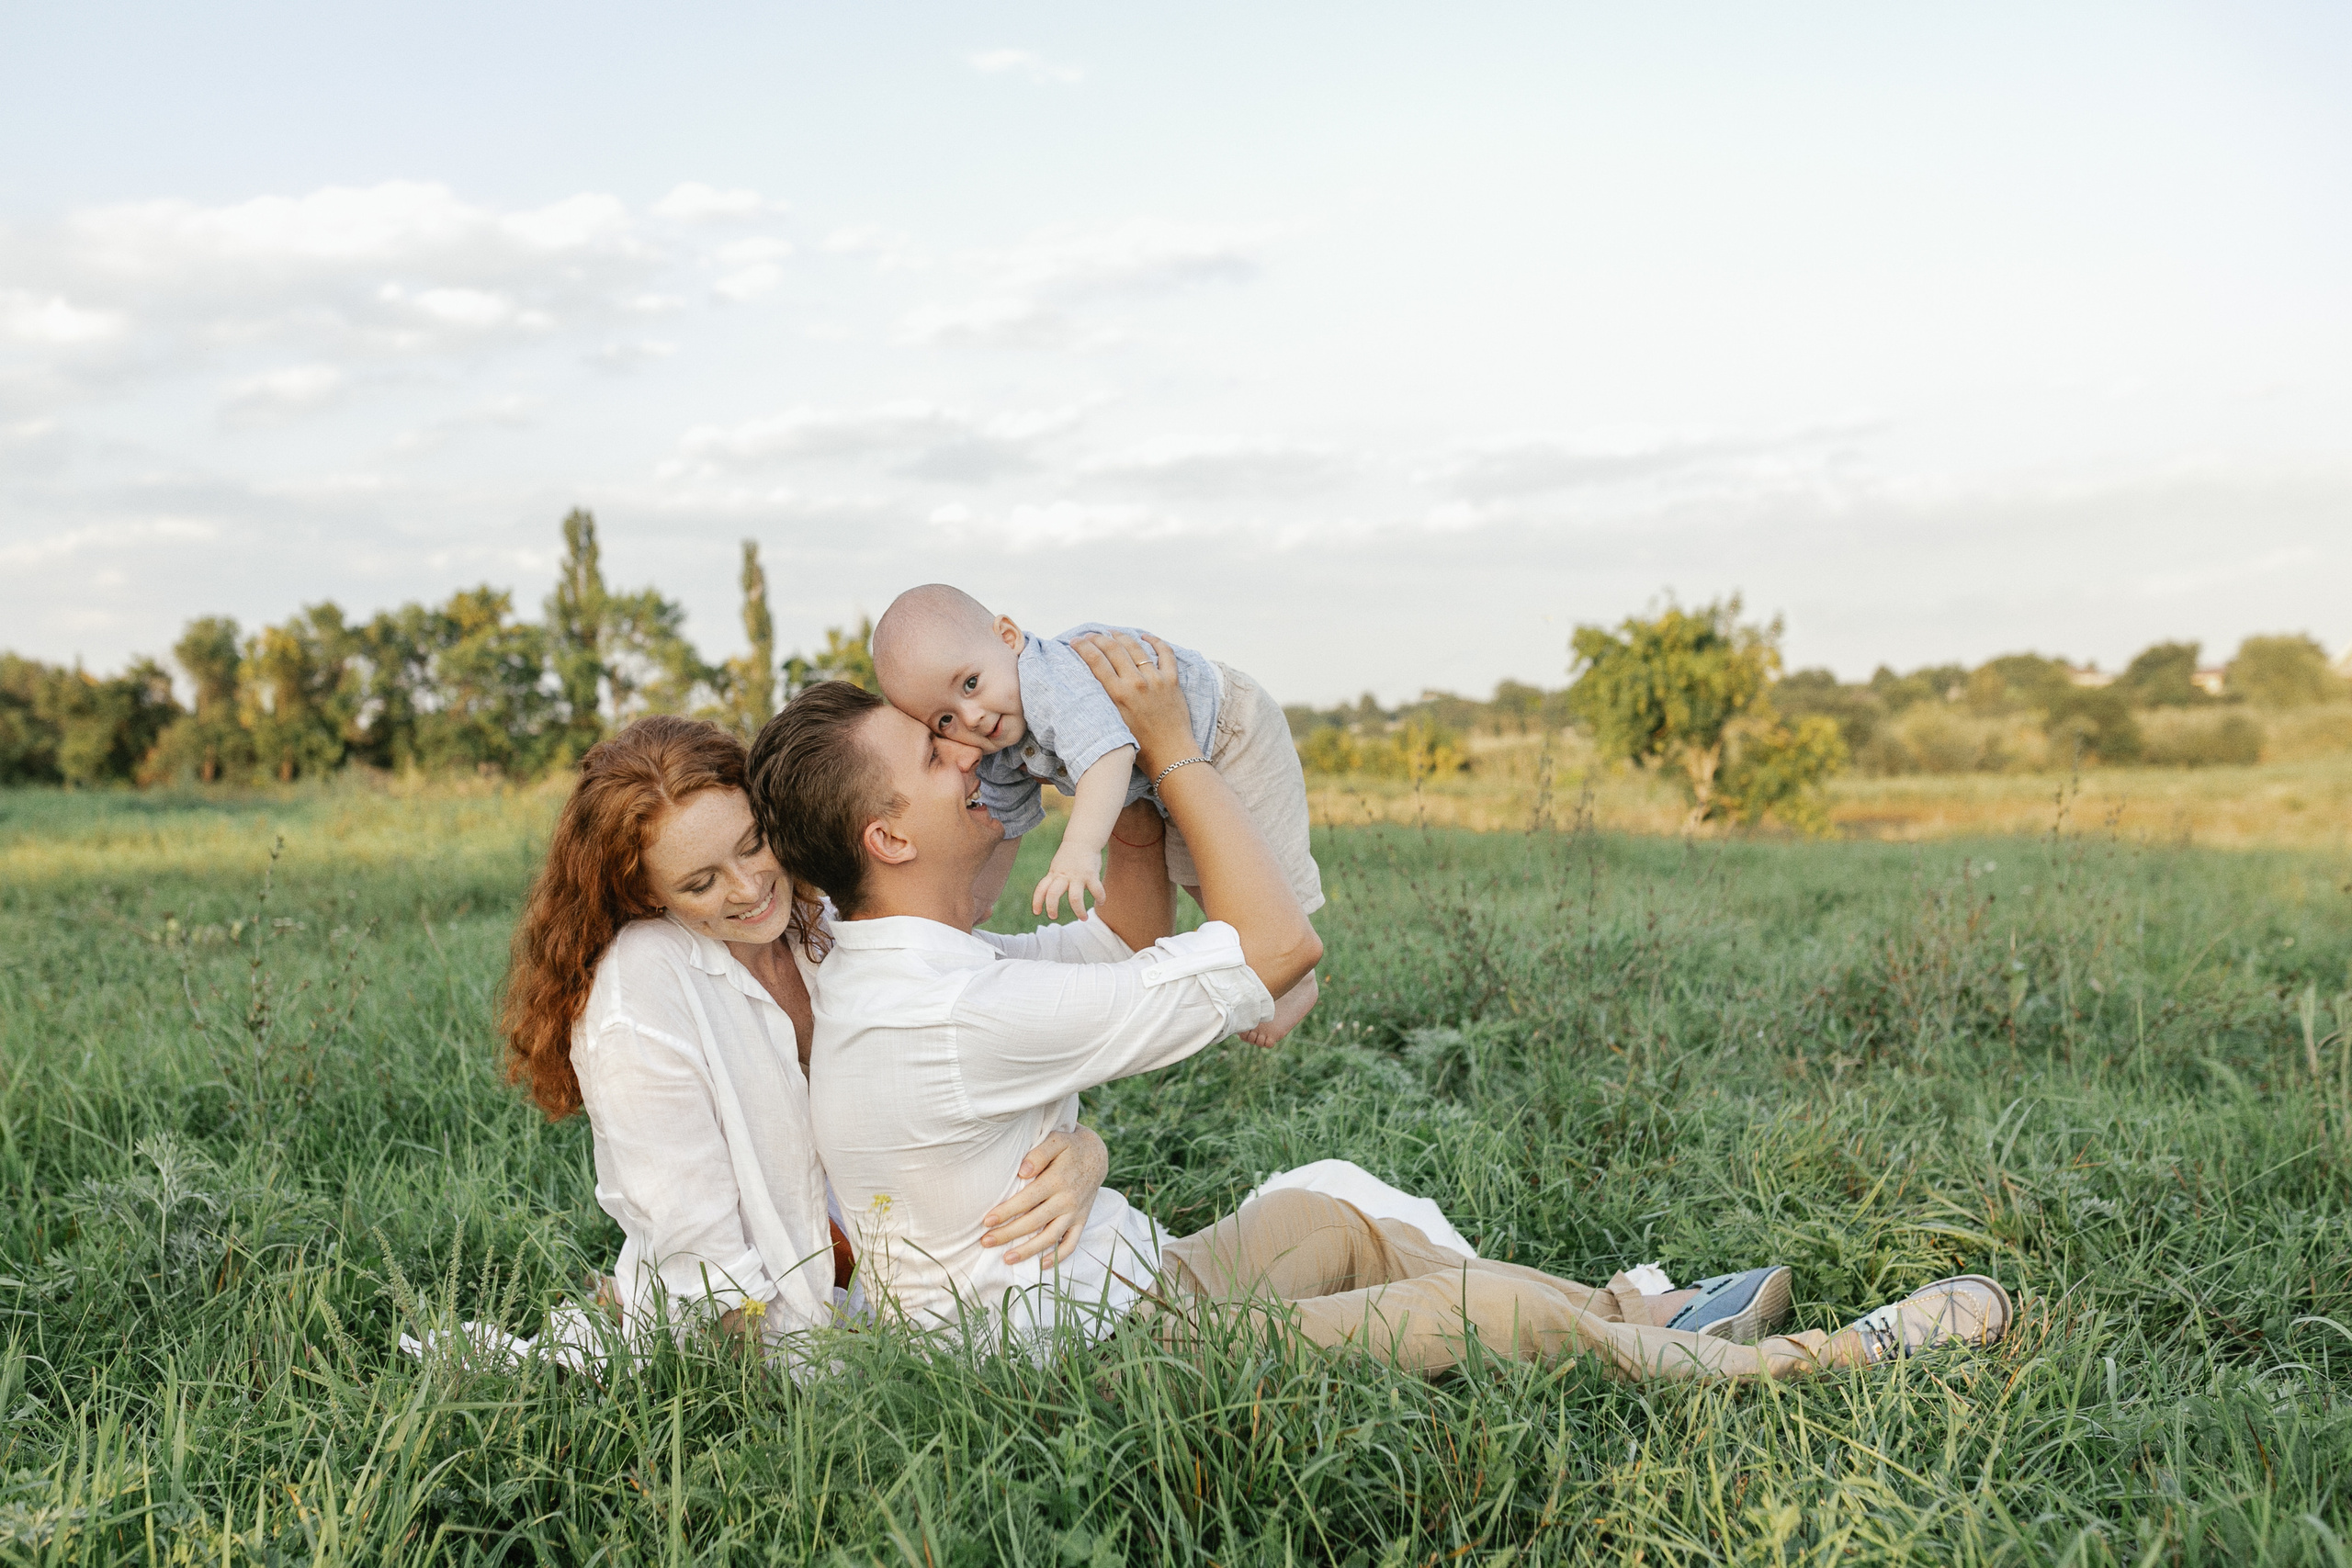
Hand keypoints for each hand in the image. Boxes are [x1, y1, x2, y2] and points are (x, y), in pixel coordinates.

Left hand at [980, 1126, 1109, 1264]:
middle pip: (1034, 1222)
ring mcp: (1075, 1213)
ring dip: (1028, 1250)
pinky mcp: (1081, 1220)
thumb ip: (1039, 1153)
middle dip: (1008, 1234)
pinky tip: (1040, 1265)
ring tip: (1006, 1259)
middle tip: (985, 1241)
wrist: (1097, 1154)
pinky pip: (1071, 1243)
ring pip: (1050, 1237)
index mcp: (1057, 1180)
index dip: (1006, 1212)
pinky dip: (1057, 1257)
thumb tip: (1023, 1172)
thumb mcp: (1057, 1140)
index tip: (987, 1221)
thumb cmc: (1069, 1147)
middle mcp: (1067, 1200)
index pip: (1027, 1200)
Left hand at [1034, 843, 1104, 919]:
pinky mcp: (1091, 875)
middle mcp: (1064, 876)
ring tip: (1083, 918)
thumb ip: (1055, 880)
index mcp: (1054, 874)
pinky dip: (1100, 899)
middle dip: (1052, 908)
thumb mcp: (1057, 867)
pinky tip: (1101, 903)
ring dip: (1078, 911)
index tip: (1037, 912)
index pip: (1041, 889)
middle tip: (1053, 917)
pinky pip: (1096, 890)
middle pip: (1052, 894)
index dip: (1037, 901)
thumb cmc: (1070, 856)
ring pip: (1074, 898)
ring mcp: (1077, 876)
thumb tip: (1052, 897)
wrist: (1083, 840)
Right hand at [1068, 631, 1197, 774]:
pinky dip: (1155, 641)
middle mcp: (1137, 683)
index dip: (1083, 647)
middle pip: (1113, 649)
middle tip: (1090, 635)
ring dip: (1121, 636)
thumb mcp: (1113, 723)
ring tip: (1112, 632)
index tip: (1075, 641)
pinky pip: (1165, 653)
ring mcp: (1156, 679)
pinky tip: (1145, 636)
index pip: (1096, 661)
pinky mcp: (1172, 681)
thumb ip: (1104, 702)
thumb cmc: (1139, 747)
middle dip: (1098, 638)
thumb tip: (1090, 682)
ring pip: (1136, 647)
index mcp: (1119, 694)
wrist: (1170, 755)